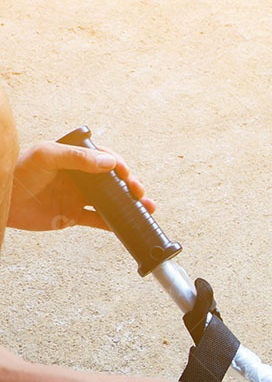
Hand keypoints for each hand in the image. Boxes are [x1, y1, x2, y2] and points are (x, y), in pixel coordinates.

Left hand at [8, 141, 154, 231]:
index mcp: (75, 159)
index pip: (104, 159)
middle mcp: (80, 177)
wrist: (2, 199)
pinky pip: (99, 220)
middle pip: (113, 180)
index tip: (126, 174)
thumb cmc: (18, 172)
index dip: (119, 165)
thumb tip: (109, 163)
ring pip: (112, 201)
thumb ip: (77, 158)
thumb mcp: (46, 156)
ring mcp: (78, 197)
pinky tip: (127, 225)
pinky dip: (115, 224)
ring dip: (131, 204)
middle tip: (139, 191)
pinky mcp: (73, 215)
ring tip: (147, 207)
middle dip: (131, 185)